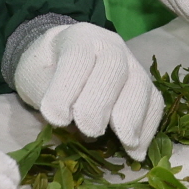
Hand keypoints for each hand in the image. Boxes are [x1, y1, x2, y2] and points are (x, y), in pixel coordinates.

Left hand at [12, 19, 164, 152]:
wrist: (60, 60)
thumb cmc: (46, 71)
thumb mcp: (34, 77)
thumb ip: (47, 94)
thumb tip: (68, 121)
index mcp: (78, 37)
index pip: (77, 57)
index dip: (68, 88)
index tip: (56, 118)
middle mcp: (109, 45)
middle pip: (114, 67)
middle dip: (102, 103)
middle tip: (89, 130)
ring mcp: (131, 63)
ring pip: (140, 84)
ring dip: (133, 117)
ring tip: (125, 143)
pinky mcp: (143, 84)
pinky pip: (154, 102)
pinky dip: (148, 127)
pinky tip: (137, 151)